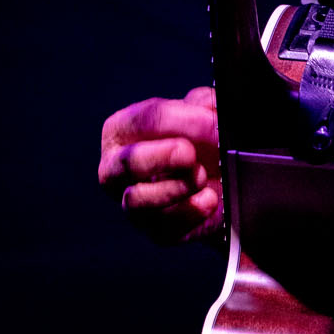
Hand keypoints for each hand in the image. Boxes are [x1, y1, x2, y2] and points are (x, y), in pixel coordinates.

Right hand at [98, 86, 222, 243]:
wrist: (216, 178)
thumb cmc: (196, 140)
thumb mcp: (199, 111)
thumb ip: (203, 103)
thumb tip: (211, 105)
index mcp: (123, 130)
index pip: (145, 120)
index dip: (182, 120)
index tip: (212, 123)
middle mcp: (117, 168)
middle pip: (128, 162)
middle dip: (162, 157)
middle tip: (190, 154)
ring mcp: (131, 202)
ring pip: (137, 201)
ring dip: (173, 188)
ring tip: (201, 177)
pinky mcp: (154, 230)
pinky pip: (164, 228)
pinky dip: (190, 214)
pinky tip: (209, 200)